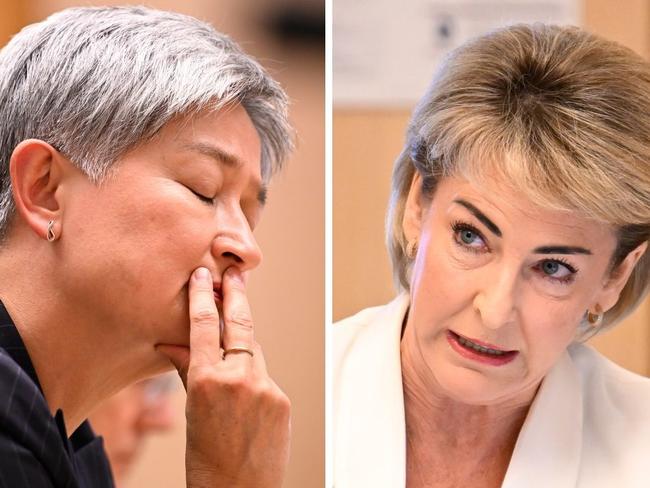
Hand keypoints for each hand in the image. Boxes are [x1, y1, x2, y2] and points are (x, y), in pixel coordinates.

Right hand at [156, 267, 290, 487]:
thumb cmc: (206, 459)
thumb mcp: (191, 413)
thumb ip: (188, 373)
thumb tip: (172, 344)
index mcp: (207, 381)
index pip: (202, 326)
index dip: (202, 296)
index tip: (204, 275)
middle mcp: (239, 379)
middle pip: (239, 324)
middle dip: (236, 296)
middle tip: (235, 274)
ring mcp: (265, 388)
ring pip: (253, 351)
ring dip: (243, 345)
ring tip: (232, 348)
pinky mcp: (282, 399)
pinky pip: (265, 376)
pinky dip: (254, 377)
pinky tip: (245, 396)